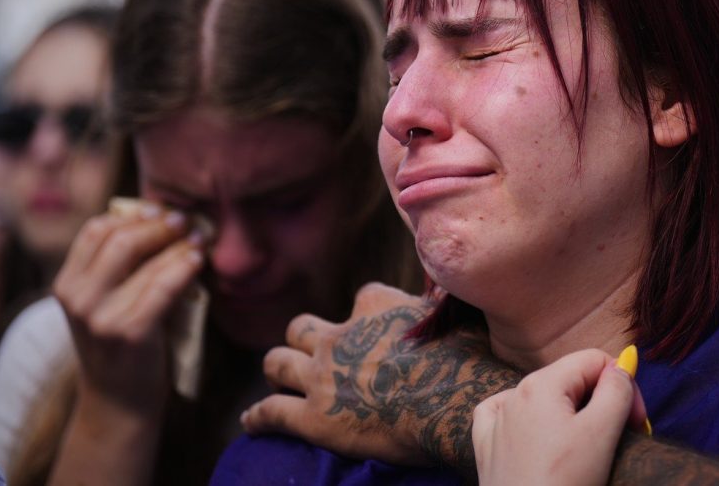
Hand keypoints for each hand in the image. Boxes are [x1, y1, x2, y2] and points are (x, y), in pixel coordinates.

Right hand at [53, 205, 202, 417]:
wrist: (119, 403)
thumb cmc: (121, 344)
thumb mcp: (104, 303)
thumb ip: (119, 268)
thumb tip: (161, 218)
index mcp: (67, 284)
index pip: (96, 230)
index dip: (132, 215)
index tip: (162, 210)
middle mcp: (77, 298)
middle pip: (120, 238)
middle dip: (159, 224)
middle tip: (186, 220)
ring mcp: (100, 317)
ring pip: (145, 260)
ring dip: (179, 243)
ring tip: (200, 238)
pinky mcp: (128, 333)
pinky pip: (163, 287)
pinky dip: (184, 267)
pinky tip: (198, 261)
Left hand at [242, 283, 520, 473]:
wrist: (454, 402)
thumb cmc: (467, 360)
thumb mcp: (455, 315)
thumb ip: (437, 308)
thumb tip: (447, 298)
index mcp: (376, 304)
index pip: (362, 297)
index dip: (367, 315)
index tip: (377, 330)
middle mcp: (341, 334)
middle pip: (301, 327)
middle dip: (304, 339)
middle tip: (315, 354)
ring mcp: (322, 375)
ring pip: (276, 362)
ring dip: (277, 369)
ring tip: (278, 378)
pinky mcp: (313, 417)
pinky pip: (270, 412)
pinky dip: (258, 417)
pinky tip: (250, 422)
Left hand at [472, 349, 645, 485]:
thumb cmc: (563, 484)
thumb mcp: (601, 434)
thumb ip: (616, 390)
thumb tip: (622, 365)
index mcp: (541, 383)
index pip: (595, 361)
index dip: (623, 386)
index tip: (637, 423)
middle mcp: (515, 393)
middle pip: (572, 380)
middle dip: (601, 403)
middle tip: (620, 440)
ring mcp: (498, 419)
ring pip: (547, 399)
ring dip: (574, 417)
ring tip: (586, 451)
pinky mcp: (488, 444)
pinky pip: (511, 416)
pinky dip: (533, 422)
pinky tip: (541, 438)